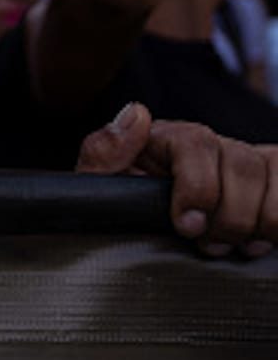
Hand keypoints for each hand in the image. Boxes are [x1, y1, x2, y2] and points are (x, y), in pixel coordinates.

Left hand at [76, 102, 275, 256]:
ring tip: (235, 245)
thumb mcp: (99, 187)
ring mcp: (243, 161)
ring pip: (272, 174)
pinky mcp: (271, 180)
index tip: (188, 226)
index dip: (198, 187)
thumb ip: (104, 153)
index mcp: (165, 139)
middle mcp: (209, 144)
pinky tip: (260, 240)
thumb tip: (137, 114)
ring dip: (261, 221)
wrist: (142, 238)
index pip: (196, 143)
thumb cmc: (121, 211)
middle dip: (229, 216)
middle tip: (209, 244)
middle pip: (241, 163)